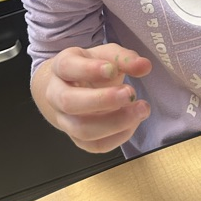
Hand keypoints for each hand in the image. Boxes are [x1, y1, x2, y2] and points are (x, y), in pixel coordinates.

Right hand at [32, 43, 151, 152]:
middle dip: (102, 100)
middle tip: (130, 93)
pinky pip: (95, 145)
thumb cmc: (91, 67)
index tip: (113, 69)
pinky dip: (118, 136)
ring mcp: (64, 120)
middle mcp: (56, 95)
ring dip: (115, 122)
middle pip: (69, 102)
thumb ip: (124, 58)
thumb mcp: (106, 55)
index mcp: (61, 67)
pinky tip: (134, 122)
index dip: (90, 69)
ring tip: (140, 109)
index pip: (68, 67)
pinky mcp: (77, 140)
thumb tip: (145, 66)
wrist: (73, 88)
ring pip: (82, 129)